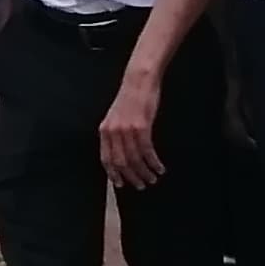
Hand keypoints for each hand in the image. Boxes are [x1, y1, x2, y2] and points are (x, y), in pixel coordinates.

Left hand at [98, 75, 168, 190]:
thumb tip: (121, 154)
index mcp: (104, 130)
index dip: (113, 174)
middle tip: (142, 185)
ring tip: (153, 179)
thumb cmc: (131, 98)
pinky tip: (159, 168)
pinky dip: (153, 163)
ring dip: (145, 173)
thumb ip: (116, 134)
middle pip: (121, 163)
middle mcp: (113, 132)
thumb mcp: (116, 117)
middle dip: (132, 177)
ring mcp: (126, 130)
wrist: (139, 80)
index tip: (121, 184)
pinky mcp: (141, 127)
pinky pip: (147, 151)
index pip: (106, 159)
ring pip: (135, 159)